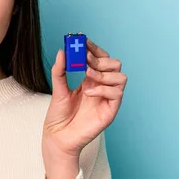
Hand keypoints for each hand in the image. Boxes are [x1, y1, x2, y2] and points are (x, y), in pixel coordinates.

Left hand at [42, 38, 126, 159]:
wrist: (57, 136)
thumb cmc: (58, 115)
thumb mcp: (57, 89)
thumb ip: (60, 71)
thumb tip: (62, 51)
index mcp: (90, 80)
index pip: (100, 58)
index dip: (94, 48)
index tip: (83, 41)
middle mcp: (101, 87)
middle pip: (115, 64)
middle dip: (101, 59)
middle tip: (85, 61)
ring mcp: (107, 99)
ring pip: (121, 77)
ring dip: (104, 73)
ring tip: (87, 76)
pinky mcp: (110, 111)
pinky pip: (117, 94)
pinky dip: (103, 89)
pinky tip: (88, 93)